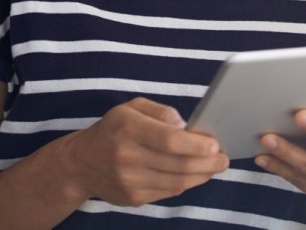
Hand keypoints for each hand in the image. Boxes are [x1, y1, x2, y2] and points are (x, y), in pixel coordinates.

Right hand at [60, 97, 228, 206]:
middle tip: (224, 159)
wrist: (81, 163)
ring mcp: (129, 181)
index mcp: (128, 128)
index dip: (197, 145)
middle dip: (208, 163)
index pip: (171, 141)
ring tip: (215, 167)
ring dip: (201, 176)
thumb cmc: (113, 129)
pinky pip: (168, 193)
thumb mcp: (132, 107)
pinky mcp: (132, 198)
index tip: (215, 144)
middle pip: (179, 165)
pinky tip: (195, 175)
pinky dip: (186, 184)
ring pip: (177, 182)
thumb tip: (185, 126)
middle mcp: (127, 156)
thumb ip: (161, 111)